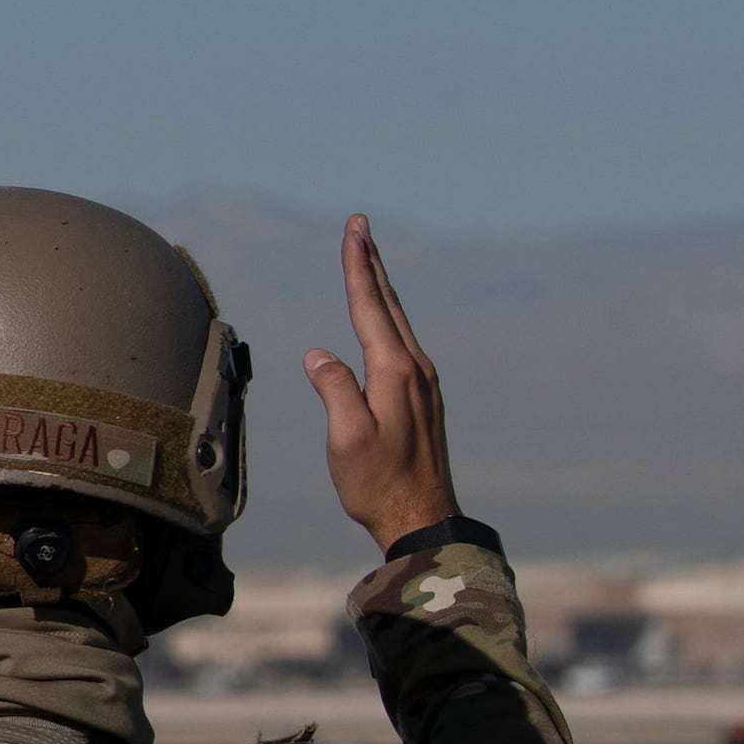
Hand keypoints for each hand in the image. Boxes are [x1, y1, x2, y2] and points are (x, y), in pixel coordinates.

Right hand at [305, 214, 460, 549]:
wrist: (422, 517)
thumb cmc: (378, 484)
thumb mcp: (348, 439)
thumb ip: (335, 390)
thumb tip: (320, 355)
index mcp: (396, 372)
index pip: (369, 306)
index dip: (358, 266)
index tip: (354, 229)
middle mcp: (415, 369)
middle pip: (388, 304)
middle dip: (371, 263)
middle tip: (360, 226)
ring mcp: (423, 383)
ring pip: (397, 321)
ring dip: (379, 287)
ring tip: (367, 261)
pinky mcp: (422, 398)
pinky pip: (400, 341)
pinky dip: (385, 317)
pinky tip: (380, 319)